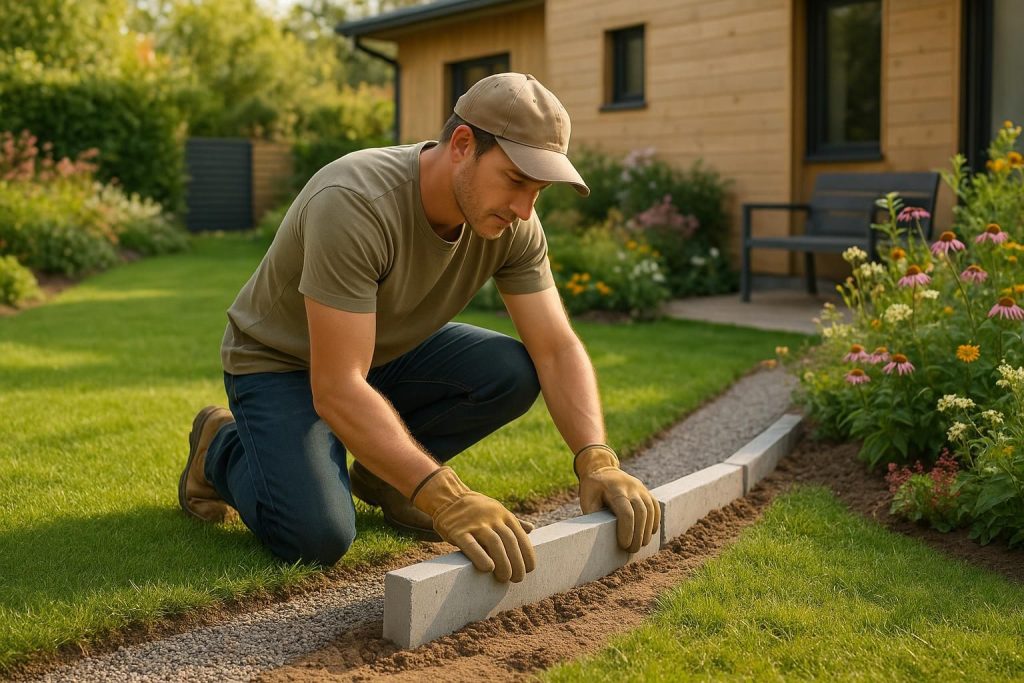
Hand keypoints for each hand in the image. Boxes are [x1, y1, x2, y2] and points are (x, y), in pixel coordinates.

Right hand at [411, 467, 535, 582]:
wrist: (449, 498)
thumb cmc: (476, 510)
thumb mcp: (497, 511)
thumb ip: (513, 521)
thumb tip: (532, 528)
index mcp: (504, 514)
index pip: (520, 537)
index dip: (527, 555)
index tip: (529, 570)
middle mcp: (492, 518)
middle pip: (510, 542)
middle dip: (517, 563)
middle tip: (517, 579)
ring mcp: (475, 524)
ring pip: (494, 543)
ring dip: (503, 563)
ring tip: (504, 578)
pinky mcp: (458, 531)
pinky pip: (471, 545)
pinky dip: (481, 557)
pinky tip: (488, 568)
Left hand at [575, 444, 659, 552]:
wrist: (602, 469)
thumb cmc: (593, 488)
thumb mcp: (587, 499)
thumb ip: (593, 515)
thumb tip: (600, 534)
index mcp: (615, 490)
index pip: (626, 513)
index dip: (627, 531)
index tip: (624, 545)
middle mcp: (631, 488)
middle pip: (641, 513)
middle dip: (638, 534)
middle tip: (632, 550)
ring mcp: (641, 488)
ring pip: (650, 511)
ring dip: (648, 530)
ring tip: (641, 544)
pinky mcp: (646, 491)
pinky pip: (655, 507)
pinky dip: (655, 521)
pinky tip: (651, 532)